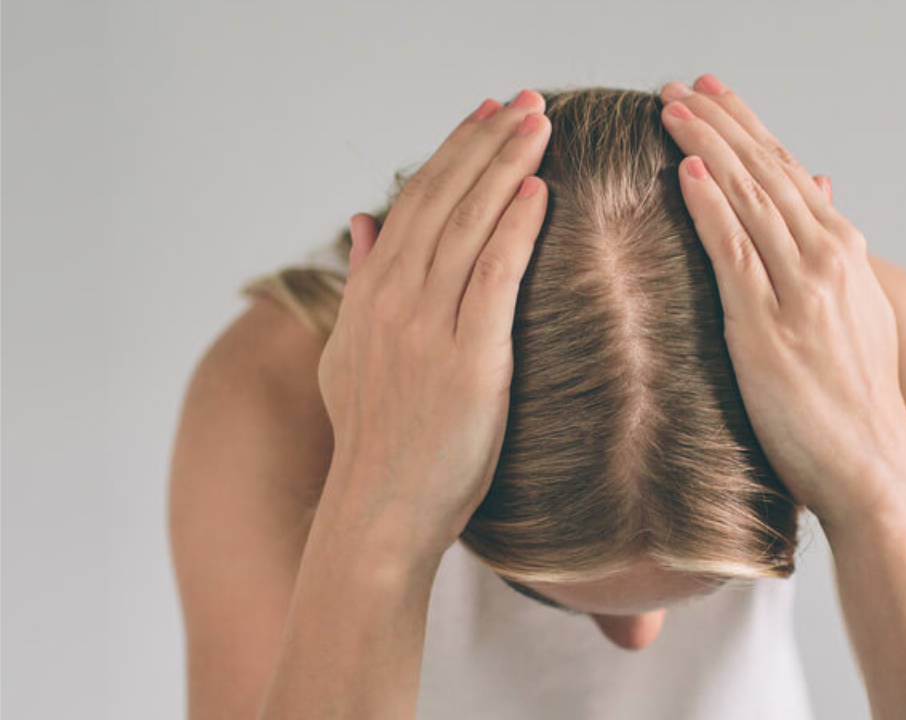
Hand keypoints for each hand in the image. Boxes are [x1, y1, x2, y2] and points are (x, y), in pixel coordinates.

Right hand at [317, 90, 550, 556]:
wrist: (379, 510)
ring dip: (507, 167)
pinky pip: (494, 277)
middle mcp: (393, 300)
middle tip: (525, 102)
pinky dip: (516, 229)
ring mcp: (427, 327)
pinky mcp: (468, 360)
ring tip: (539, 125)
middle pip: (445, 199)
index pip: (415, 202)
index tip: (484, 114)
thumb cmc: (374, 439)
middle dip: (487, 142)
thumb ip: (358, 283)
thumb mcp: (347, 354)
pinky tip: (539, 192)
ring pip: (469, 226)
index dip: (453, 151)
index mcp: (369, 295)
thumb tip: (363, 222)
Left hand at [657, 74, 905, 525]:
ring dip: (707, 148)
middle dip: (720, 122)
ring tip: (669, 110)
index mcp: (843, 254)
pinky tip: (685, 173)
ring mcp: (800, 292)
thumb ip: (835, 255)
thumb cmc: (855, 401)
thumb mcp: (857, 316)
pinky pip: (735, 253)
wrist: (875, 467)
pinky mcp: (768, 329)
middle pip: (766, 172)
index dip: (746, 129)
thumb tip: (821, 194)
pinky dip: (710, 208)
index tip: (710, 95)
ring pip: (750, 199)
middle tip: (677, 87)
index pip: (788, 171)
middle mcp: (826, 260)